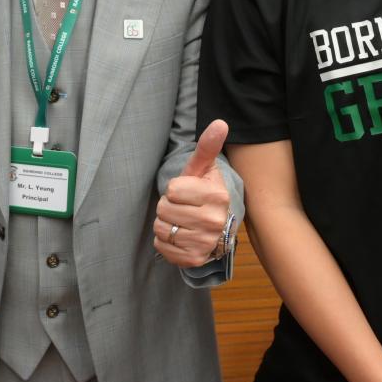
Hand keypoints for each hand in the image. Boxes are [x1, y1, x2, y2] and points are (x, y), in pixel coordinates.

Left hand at [153, 119, 231, 266]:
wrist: (217, 226)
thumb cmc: (204, 193)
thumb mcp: (203, 169)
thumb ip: (207, 146)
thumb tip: (220, 123)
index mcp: (216, 196)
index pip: (172, 189)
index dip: (175, 189)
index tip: (187, 192)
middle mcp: (214, 221)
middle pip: (164, 209)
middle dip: (168, 206)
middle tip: (183, 208)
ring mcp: (204, 242)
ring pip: (161, 228)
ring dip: (166, 224)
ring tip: (181, 221)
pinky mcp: (194, 259)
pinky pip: (162, 247)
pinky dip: (165, 241)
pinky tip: (180, 236)